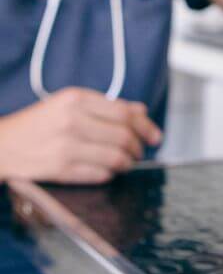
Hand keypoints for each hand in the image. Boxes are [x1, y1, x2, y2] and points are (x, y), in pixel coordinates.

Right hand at [0, 87, 162, 184]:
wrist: (1, 145)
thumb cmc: (38, 123)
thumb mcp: (69, 104)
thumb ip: (107, 106)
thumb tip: (141, 110)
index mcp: (75, 99)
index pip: (125, 113)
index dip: (146, 126)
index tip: (155, 135)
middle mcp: (71, 120)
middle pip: (123, 136)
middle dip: (139, 147)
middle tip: (141, 151)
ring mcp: (65, 146)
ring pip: (116, 157)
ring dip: (128, 163)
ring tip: (127, 162)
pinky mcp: (59, 169)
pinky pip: (100, 174)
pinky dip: (110, 174)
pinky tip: (108, 171)